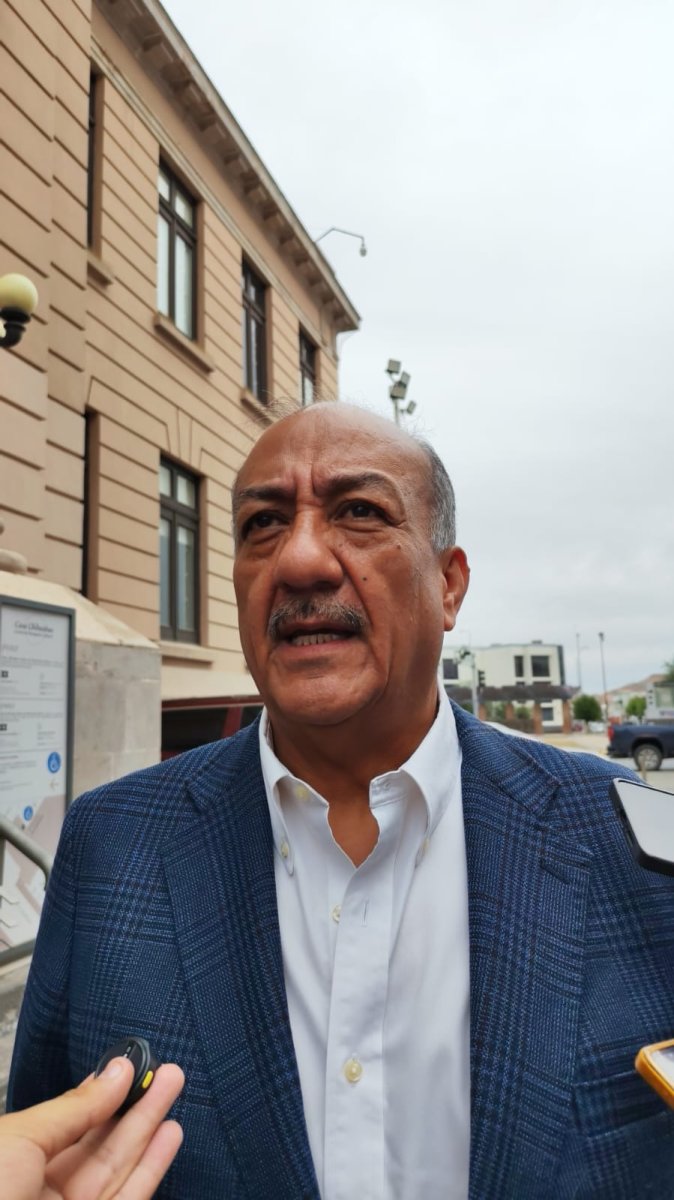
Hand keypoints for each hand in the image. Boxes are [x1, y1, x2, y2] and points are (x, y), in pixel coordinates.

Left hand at [0, 1056, 183, 1199]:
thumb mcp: (20, 1139)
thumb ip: (74, 1108)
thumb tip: (116, 1073)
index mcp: (12, 1166)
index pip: (66, 1125)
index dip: (99, 1094)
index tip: (129, 1065)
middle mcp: (40, 1194)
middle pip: (97, 1145)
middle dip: (132, 1106)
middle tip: (164, 1070)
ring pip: (116, 1169)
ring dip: (148, 1128)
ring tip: (173, 1086)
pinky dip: (150, 1168)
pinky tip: (169, 1134)